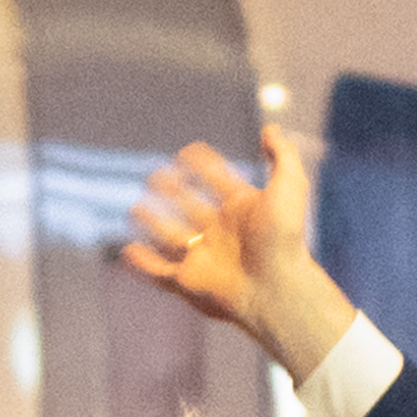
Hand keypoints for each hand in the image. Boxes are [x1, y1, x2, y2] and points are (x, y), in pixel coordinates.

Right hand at [114, 86, 349, 377]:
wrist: (276, 286)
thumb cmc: (284, 237)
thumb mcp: (289, 185)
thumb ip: (281, 155)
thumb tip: (269, 129)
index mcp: (241, 209)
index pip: (218, 180)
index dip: (205, 165)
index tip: (189, 151)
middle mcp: (220, 232)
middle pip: (189, 205)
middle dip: (172, 190)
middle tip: (154, 175)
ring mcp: (202, 256)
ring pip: (170, 236)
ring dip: (152, 222)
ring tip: (134, 209)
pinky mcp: (187, 281)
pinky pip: (158, 272)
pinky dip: (141, 264)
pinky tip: (126, 252)